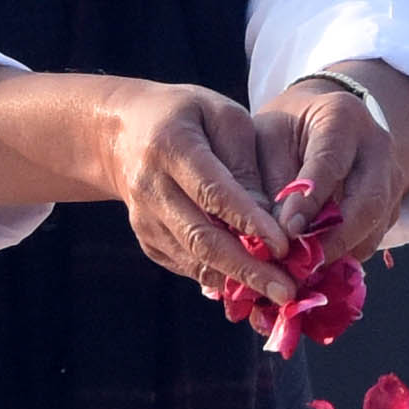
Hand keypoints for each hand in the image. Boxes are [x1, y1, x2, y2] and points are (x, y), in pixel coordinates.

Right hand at [0, 69, 293, 309]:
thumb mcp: (222, 115)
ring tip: (278, 293)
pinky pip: (186, 264)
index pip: (213, 192)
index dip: (249, 222)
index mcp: (171, 146)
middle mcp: (150, 186)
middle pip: (201, 237)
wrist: (121, 132)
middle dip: (246, 268)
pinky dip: (219, 278)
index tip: (285, 246)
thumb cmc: (187, 116)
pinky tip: (251, 286)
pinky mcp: (147, 238)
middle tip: (286, 290)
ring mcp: (144, 218)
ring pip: (193, 258)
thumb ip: (246, 161)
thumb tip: (269, 215)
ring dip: (237, 280)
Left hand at [263, 67, 408, 253]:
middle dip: (337, 238)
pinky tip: (321, 265)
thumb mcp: (266, 138)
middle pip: (369, 200)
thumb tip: (282, 234)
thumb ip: (271, 181)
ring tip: (309, 271)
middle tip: (305, 265)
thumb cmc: (286, 128)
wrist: (318, 118)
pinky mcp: (392, 200)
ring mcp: (392, 174)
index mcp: (342, 118)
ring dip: (345, 252)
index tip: (289, 232)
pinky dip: (350, 253)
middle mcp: (377, 145)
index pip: (330, 164)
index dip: (311, 202)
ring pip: (377, 223)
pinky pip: (376, 233)